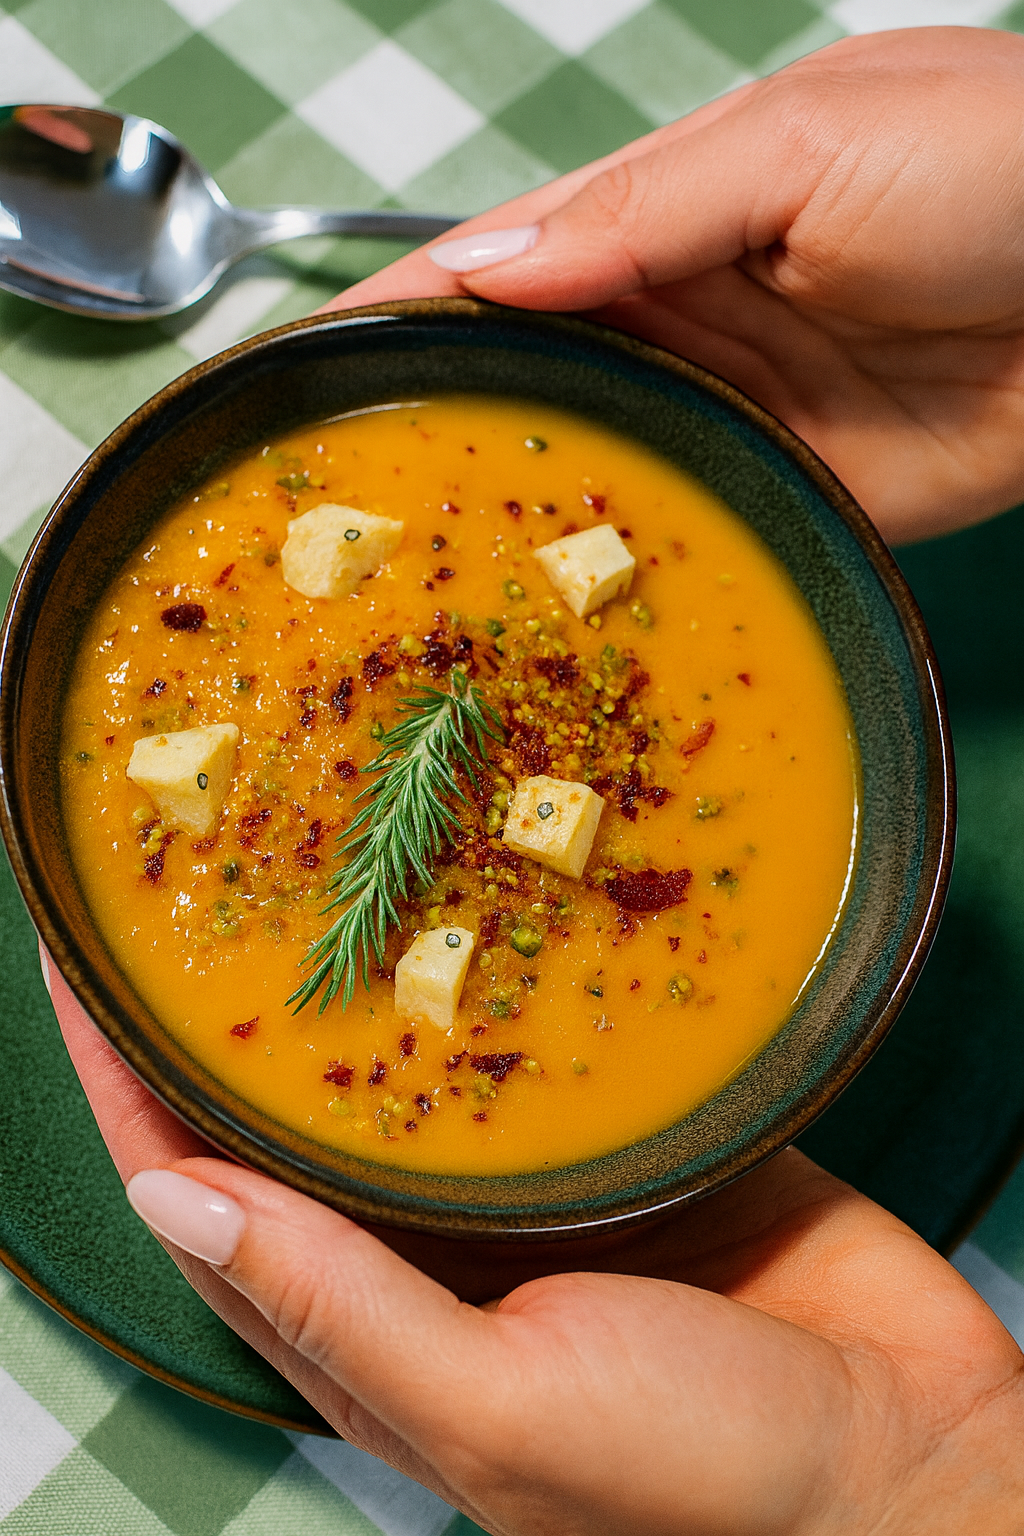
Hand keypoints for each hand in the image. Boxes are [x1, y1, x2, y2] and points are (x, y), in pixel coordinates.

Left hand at [48, 953, 1023, 1533]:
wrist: (906, 1466)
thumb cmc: (697, 1484)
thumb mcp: (494, 1406)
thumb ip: (338, 1304)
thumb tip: (168, 1198)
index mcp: (377, 1331)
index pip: (204, 1192)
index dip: (128, 1084)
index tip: (79, 969)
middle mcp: (438, 1248)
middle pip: (296, 1111)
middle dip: (233, 1010)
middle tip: (191, 884)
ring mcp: (535, 1186)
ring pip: (416, 1059)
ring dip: (367, 969)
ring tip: (322, 857)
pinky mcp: (631, 1133)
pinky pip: (544, 1031)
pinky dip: (505, 963)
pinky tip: (488, 887)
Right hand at [325, 27, 1023, 545]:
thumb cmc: (994, 165)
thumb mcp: (802, 146)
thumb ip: (641, 210)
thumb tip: (488, 266)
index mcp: (667, 212)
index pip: (501, 267)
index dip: (399, 313)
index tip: (298, 369)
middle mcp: (684, 321)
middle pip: (531, 380)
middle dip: (438, 430)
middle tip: (336, 509)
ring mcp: (736, 418)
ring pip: (595, 468)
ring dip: (515, 515)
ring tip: (409, 579)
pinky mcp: (796, 501)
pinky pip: (688, 538)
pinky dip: (621, 572)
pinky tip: (548, 615)